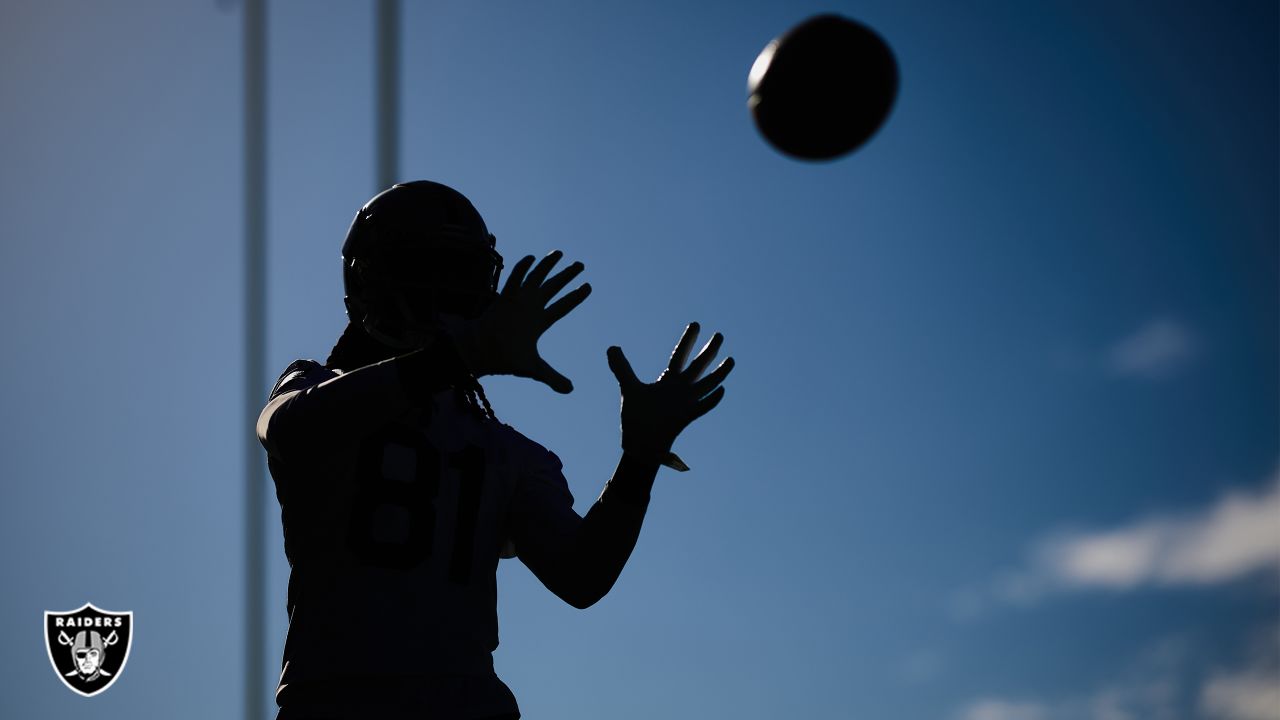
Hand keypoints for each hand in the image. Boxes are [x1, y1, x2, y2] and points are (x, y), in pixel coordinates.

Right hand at [453, 250, 590, 392]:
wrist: (481, 354)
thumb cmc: (505, 359)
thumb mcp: (535, 369)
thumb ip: (553, 378)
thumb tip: (571, 390)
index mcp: (540, 321)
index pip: (562, 306)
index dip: (575, 296)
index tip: (588, 286)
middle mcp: (531, 308)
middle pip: (553, 288)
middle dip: (566, 276)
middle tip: (581, 265)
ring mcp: (519, 301)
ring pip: (536, 278)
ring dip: (548, 266)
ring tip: (561, 253)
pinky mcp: (504, 298)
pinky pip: (514, 280)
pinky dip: (522, 269)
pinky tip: (531, 258)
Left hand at [607, 322, 734, 470]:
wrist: (640, 444)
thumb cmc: (636, 417)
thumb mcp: (628, 388)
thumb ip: (621, 368)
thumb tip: (612, 348)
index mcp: (668, 380)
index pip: (680, 355)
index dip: (688, 340)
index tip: (696, 324)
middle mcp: (680, 389)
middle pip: (698, 366)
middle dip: (709, 351)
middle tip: (720, 335)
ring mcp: (686, 403)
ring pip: (707, 385)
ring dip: (719, 373)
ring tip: (731, 360)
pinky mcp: (686, 417)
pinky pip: (702, 407)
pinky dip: (712, 400)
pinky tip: (722, 390)